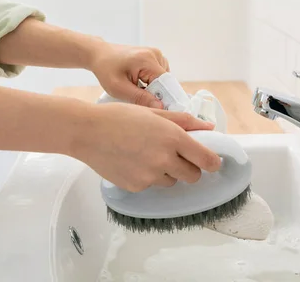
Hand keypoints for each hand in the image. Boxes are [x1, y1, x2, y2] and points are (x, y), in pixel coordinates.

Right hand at [76, 103, 219, 191]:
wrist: (87, 132)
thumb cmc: (119, 117)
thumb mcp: (154, 112)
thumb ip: (184, 121)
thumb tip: (208, 127)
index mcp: (173, 138)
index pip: (206, 160)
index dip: (212, 162)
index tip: (211, 161)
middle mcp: (164, 159)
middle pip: (193, 176)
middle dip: (190, 168)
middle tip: (177, 157)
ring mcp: (149, 176)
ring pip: (171, 181)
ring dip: (167, 172)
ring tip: (147, 155)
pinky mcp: (135, 187)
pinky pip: (150, 185)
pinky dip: (147, 176)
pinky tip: (132, 161)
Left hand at [89, 43, 169, 108]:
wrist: (100, 54)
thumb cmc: (105, 69)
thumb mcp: (119, 88)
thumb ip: (140, 98)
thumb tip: (160, 107)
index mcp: (147, 60)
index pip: (166, 83)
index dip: (164, 98)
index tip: (157, 110)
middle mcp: (155, 54)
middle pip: (166, 82)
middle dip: (156, 94)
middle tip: (139, 99)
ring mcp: (156, 54)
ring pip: (163, 80)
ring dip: (153, 89)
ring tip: (136, 89)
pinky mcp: (154, 57)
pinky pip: (159, 75)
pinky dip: (152, 83)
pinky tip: (139, 83)